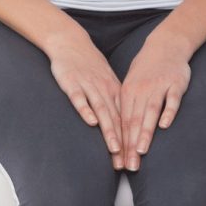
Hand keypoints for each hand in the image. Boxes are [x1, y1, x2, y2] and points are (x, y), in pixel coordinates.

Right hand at [47, 28, 125, 168]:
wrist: (70, 42)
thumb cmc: (89, 65)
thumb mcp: (106, 80)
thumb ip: (113, 100)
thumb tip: (124, 124)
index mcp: (114, 90)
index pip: (125, 119)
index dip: (130, 140)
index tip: (135, 160)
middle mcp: (104, 89)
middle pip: (116, 119)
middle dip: (122, 143)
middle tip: (127, 164)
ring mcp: (88, 85)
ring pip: (101, 110)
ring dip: (108, 130)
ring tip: (114, 149)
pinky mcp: (72, 83)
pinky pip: (79, 98)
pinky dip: (85, 109)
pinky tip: (90, 122)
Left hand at [119, 29, 190, 170]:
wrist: (166, 44)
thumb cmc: (146, 69)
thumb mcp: (131, 84)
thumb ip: (127, 106)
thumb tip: (118, 131)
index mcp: (128, 91)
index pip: (123, 121)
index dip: (121, 143)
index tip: (119, 163)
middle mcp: (141, 90)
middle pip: (134, 120)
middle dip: (131, 145)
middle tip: (129, 165)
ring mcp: (159, 86)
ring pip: (150, 112)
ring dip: (145, 131)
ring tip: (141, 150)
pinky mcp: (175, 84)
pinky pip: (171, 100)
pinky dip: (168, 112)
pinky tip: (165, 125)